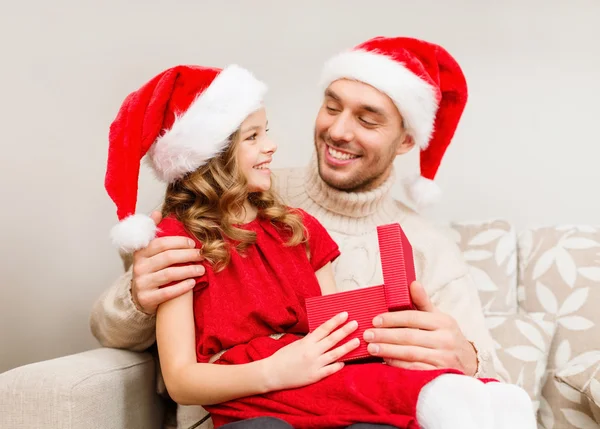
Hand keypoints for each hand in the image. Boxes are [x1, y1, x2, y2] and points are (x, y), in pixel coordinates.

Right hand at [131, 211, 204, 314]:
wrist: (139, 297)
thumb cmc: (150, 270)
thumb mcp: (148, 251)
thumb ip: (153, 232)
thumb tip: (157, 212)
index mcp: (140, 252)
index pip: (161, 243)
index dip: (179, 242)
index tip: (193, 243)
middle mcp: (139, 267)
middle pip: (168, 257)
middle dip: (188, 255)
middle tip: (202, 255)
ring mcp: (142, 283)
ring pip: (169, 274)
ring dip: (189, 270)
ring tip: (201, 269)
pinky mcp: (147, 298)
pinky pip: (168, 292)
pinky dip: (182, 287)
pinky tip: (193, 283)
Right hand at [264, 312, 359, 390]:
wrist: (273, 373)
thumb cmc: (283, 357)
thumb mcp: (296, 343)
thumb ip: (310, 339)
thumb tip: (322, 332)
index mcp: (307, 342)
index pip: (324, 328)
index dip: (335, 321)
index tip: (345, 314)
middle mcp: (312, 352)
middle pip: (332, 339)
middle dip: (345, 331)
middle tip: (356, 324)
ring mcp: (315, 364)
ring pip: (335, 354)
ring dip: (347, 347)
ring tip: (357, 341)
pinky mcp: (315, 376)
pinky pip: (330, 370)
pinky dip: (338, 365)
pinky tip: (345, 362)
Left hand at [363, 281, 477, 375]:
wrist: (469, 361)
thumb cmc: (447, 336)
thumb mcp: (438, 317)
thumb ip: (423, 302)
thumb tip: (413, 283)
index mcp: (443, 322)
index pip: (413, 318)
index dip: (392, 319)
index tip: (375, 320)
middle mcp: (445, 340)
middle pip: (409, 336)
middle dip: (385, 335)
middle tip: (368, 335)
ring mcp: (443, 358)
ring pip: (410, 353)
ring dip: (388, 351)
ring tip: (371, 348)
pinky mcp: (439, 373)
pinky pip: (415, 369)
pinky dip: (398, 365)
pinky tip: (385, 360)